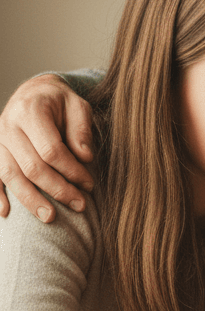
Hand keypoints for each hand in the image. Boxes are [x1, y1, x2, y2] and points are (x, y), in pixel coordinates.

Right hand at [0, 74, 94, 220]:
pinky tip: (6, 213)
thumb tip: (85, 157)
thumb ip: (81, 129)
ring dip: (31, 199)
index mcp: (30, 112)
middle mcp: (7, 126)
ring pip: (10, 176)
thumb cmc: (60, 102)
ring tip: (50, 218)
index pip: (51, 149)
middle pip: (31, 166)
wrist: (32, 93)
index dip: (72, 170)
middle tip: (80, 205)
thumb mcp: (78, 105)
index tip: (89, 183)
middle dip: (57, 189)